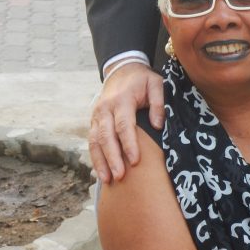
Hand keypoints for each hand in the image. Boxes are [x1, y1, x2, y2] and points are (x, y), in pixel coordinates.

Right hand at [89, 63, 163, 182]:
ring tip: (108, 180)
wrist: (121, 69)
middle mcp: (105, 108)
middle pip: (105, 136)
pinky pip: (91, 142)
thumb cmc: (142, 79)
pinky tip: (100, 173)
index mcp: (121, 99)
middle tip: (120, 176)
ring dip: (100, 161)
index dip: (129, 144)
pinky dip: (95, 158)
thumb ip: (158, 103)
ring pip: (94, 141)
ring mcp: (96, 115)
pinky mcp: (93, 122)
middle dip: (112, 158)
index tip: (135, 161)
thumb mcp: (156, 83)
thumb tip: (158, 126)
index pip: (124, 125)